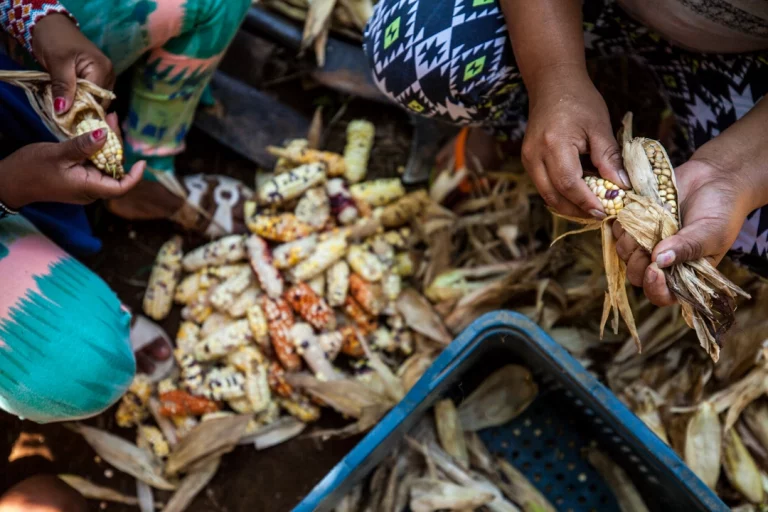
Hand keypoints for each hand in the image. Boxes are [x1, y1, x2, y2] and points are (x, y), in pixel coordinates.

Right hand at [0, 113, 143, 208]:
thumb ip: (83, 146)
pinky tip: (96, 131)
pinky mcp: (78, 177)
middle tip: (114, 119)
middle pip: (115, 171)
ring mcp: (84, 183)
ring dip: (109, 144)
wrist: (9, 180)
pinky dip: (97, 148)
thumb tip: (105, 135)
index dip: (135, 176)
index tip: (142, 161)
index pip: (121, 187)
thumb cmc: (31, 169)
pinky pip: (94, 163)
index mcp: (89, 187)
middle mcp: (91, 189)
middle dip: (119, 146)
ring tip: (107, 120)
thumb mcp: (57, 154)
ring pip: (105, 165)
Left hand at [31, 13, 114, 112]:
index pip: (97, 99)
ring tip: (67, 116)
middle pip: (100, 103)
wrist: (50, 25)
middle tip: (66, 122)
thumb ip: (62, 86)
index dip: (84, 112)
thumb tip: (63, 110)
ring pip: (96, 102)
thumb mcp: (57, 63)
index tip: (68, 123)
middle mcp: (108, 76)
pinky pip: (91, 96)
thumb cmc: (54, 39)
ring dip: (82, 109)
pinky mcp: (96, 79)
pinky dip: (81, 103)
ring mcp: (104, 78)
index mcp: (102, 70)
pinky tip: (70, 107)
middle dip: (84, 113)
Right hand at [521, 66, 629, 217]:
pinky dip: (561, 195)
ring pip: (547, 195)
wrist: (552, 83)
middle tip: (600, 216)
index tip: (605, 212)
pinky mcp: (528, 160)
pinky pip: (544, 185)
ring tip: (591, 208)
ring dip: (568, 206)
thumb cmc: (579, 100)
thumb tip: (622, 186)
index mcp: (554, 144)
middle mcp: (535, 155)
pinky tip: (579, 195)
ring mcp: (528, 159)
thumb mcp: (599, 126)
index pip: (569, 184)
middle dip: (577, 210)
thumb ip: (609, 158)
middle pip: (553, 196)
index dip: (587, 202)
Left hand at [613, 158, 751, 305]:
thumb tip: (659, 261)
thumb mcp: (711, 233)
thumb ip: (687, 248)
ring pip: (624, 252)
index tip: (654, 270)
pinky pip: (619, 230)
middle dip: (638, 261)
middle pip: (636, 275)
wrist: (716, 179)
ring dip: (631, 240)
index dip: (654, 288)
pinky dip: (625, 222)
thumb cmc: (722, 211)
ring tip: (650, 221)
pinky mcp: (636, 224)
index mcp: (684, 274)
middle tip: (651, 241)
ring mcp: (646, 243)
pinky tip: (641, 211)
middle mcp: (661, 262)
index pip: (662, 295)